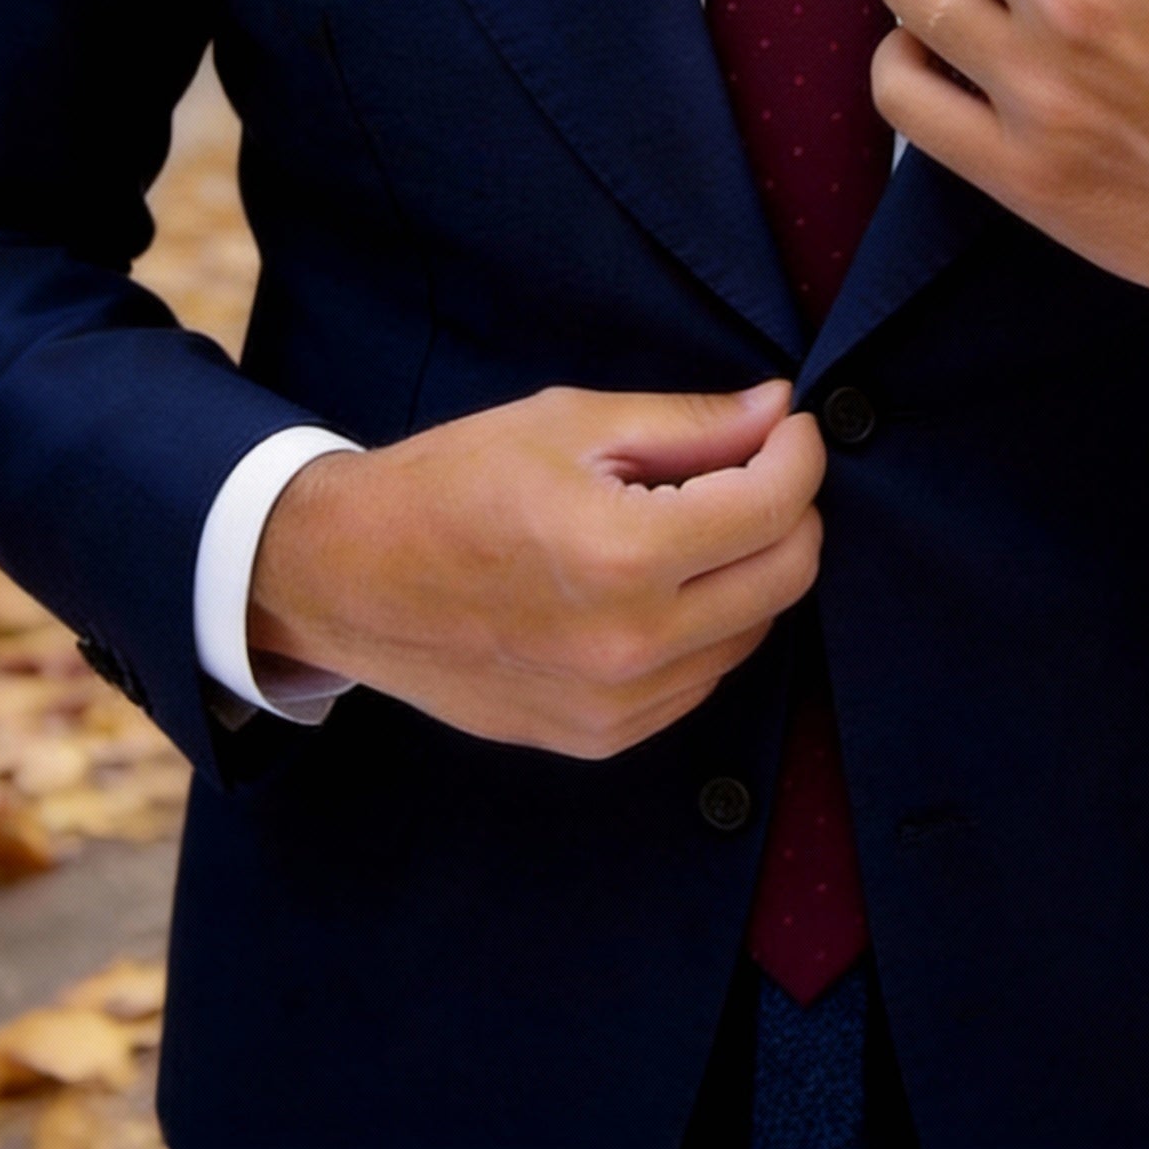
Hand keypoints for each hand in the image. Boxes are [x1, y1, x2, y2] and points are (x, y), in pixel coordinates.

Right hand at [248, 381, 823, 758]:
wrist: (349, 579)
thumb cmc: (452, 483)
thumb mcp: (569, 423)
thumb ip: (689, 423)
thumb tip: (777, 409)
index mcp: (622, 554)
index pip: (776, 505)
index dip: (799, 450)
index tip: (788, 425)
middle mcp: (631, 645)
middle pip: (788, 575)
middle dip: (791, 508)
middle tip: (754, 465)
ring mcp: (619, 706)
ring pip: (755, 631)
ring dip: (750, 569)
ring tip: (690, 521)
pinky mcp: (603, 739)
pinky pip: (703, 678)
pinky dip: (708, 624)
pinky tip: (658, 582)